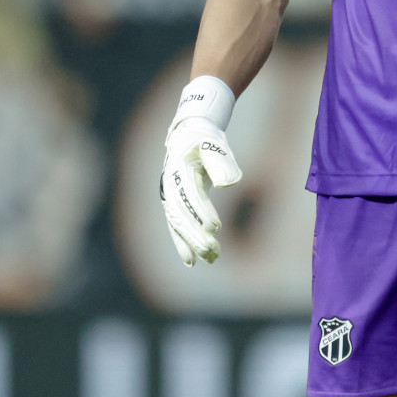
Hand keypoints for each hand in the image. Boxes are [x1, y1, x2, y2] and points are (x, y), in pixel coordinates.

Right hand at [159, 78, 241, 265]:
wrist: (190, 135)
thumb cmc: (206, 141)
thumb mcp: (215, 146)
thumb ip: (221, 163)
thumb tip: (226, 184)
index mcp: (179, 169)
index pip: (190, 196)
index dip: (201, 213)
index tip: (215, 228)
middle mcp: (170, 185)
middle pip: (181, 215)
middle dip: (196, 235)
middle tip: (213, 251)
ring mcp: (169, 196)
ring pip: (178, 224)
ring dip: (192, 243)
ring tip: (211, 258)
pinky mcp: (173, 204)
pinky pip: (175, 226)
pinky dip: (182, 243)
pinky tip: (192, 261)